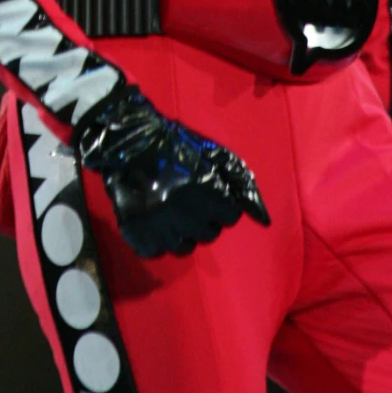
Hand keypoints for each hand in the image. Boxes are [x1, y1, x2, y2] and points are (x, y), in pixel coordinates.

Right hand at [73, 82, 268, 258]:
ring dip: (182, 231)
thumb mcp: (216, 155)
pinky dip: (157, 240)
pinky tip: (154, 220)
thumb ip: (243, 184)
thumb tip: (264, 220)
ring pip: (185, 247)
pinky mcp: (136, 234)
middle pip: (209, 234)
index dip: (220, 203)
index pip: (230, 216)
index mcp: (208, 192)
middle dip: (203, 218)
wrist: (126, 140)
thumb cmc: (176, 145)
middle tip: (187, 199)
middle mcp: (186, 213)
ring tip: (171, 210)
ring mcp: (159, 226)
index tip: (206, 190)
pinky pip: (157, 252)